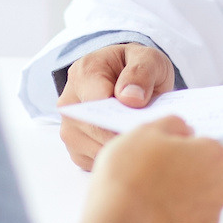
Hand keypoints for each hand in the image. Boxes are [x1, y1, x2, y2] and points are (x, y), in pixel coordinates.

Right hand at [57, 43, 175, 169]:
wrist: (125, 77)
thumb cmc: (135, 67)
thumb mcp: (147, 58)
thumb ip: (141, 72)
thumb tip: (132, 99)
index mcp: (84, 73)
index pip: (99, 104)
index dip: (124, 118)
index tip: (148, 123)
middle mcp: (69, 103)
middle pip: (96, 132)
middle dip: (126, 136)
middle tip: (153, 136)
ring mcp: (70, 128)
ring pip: (96, 152)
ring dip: (123, 150)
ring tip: (146, 141)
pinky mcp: (76, 150)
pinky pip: (96, 163)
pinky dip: (117, 161)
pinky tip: (134, 150)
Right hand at [57, 116, 222, 222]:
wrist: (115, 221)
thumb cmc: (130, 175)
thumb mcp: (146, 131)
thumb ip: (172, 124)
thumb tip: (182, 129)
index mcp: (213, 155)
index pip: (205, 144)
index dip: (181, 146)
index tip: (163, 151)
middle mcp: (219, 187)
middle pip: (205, 173)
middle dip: (185, 171)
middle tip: (153, 171)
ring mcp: (207, 217)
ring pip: (196, 200)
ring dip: (180, 196)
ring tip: (148, 194)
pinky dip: (171, 218)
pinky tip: (150, 212)